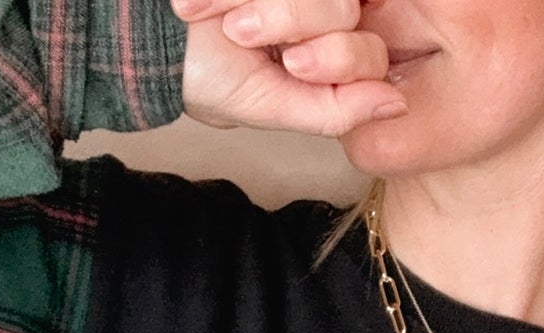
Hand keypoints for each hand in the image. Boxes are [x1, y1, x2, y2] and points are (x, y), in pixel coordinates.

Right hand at [175, 0, 407, 137]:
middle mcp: (319, 10)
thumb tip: (396, 104)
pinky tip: (220, 2)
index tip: (290, 65)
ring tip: (233, 17)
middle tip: (248, 34)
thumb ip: (336, 110)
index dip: (336, 59)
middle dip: (295, 25)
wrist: (146, 33)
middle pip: (346, 12)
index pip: (371, 51)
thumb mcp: (272, 105)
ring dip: (276, 7)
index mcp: (327, 48)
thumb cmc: (203, 74)